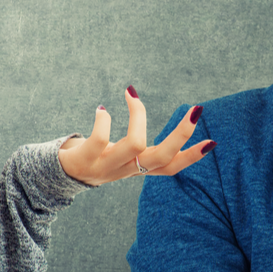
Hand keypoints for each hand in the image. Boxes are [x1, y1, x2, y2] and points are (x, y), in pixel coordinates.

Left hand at [58, 86, 213, 186]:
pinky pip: (100, 140)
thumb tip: (166, 130)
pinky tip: (102, 110)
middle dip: (181, 133)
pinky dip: (104, 120)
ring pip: (136, 145)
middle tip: (195, 109)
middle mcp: (126, 170)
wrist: (60, 174)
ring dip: (139, 116)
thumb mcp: (124, 156)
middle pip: (162, 158)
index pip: (171, 167)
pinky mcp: (86, 160)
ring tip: (132, 96)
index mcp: (138, 168)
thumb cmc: (97, 158)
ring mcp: (107, 167)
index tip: (212, 142)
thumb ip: (143, 149)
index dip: (192, 157)